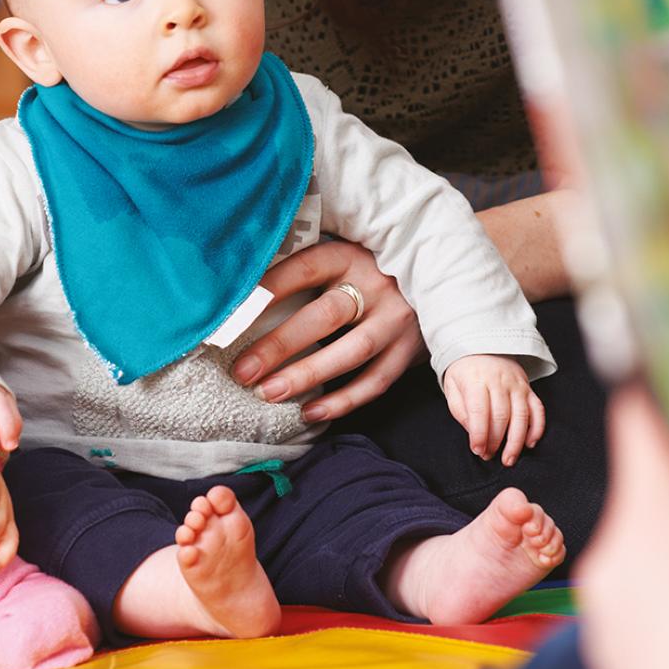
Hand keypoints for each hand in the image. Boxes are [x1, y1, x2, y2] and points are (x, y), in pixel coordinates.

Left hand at [233, 241, 423, 421]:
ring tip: (269, 393)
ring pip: (352, 352)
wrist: (436, 277)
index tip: (232, 316)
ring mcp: (397, 319)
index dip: (268, 290)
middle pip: (325, 316)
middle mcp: (377, 285)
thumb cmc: (366, 269)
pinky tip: (310, 412)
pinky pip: (376, 381)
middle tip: (244, 370)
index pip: (303, 269)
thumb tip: (241, 294)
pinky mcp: (410, 349)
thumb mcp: (338, 257)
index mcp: (349, 255)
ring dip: (308, 376)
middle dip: (280, 345)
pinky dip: (344, 401)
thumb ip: (301, 272)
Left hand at [440, 354, 542, 465]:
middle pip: (501, 416)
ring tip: (509, 459)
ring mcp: (517, 385)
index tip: (478, 450)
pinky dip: (537, 428)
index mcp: (476, 380)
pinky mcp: (528, 388)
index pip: (479, 410)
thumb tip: (473, 433)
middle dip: (495, 441)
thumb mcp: (453, 387)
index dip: (480, 434)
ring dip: (516, 441)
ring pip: (521, 415)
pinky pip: (538, 409)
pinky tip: (530, 443)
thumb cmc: (465, 372)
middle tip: (489, 456)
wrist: (482, 346)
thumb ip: (460, 410)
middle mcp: (499, 381)